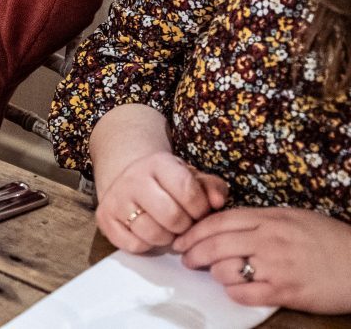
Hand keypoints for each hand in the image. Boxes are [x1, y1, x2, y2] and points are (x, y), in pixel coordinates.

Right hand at [95, 151, 227, 252]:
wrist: (130, 180)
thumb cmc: (168, 184)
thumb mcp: (191, 178)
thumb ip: (212, 187)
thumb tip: (217, 202)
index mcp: (158, 163)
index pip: (187, 191)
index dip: (200, 209)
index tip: (198, 211)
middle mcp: (133, 178)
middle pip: (172, 217)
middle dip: (185, 226)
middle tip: (183, 223)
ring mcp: (116, 198)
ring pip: (153, 234)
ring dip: (166, 238)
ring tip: (166, 228)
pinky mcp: (104, 218)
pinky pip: (134, 246)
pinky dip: (146, 245)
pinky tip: (148, 232)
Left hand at [175, 207, 350, 313]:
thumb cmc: (330, 240)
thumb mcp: (293, 218)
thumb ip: (261, 220)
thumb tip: (228, 225)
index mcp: (269, 218)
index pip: (218, 221)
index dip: (194, 232)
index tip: (181, 240)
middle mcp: (268, 240)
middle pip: (215, 245)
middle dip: (193, 254)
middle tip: (186, 260)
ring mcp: (276, 266)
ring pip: (225, 270)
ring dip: (215, 274)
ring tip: (217, 274)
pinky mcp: (285, 291)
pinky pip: (244, 293)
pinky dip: (234, 292)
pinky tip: (237, 289)